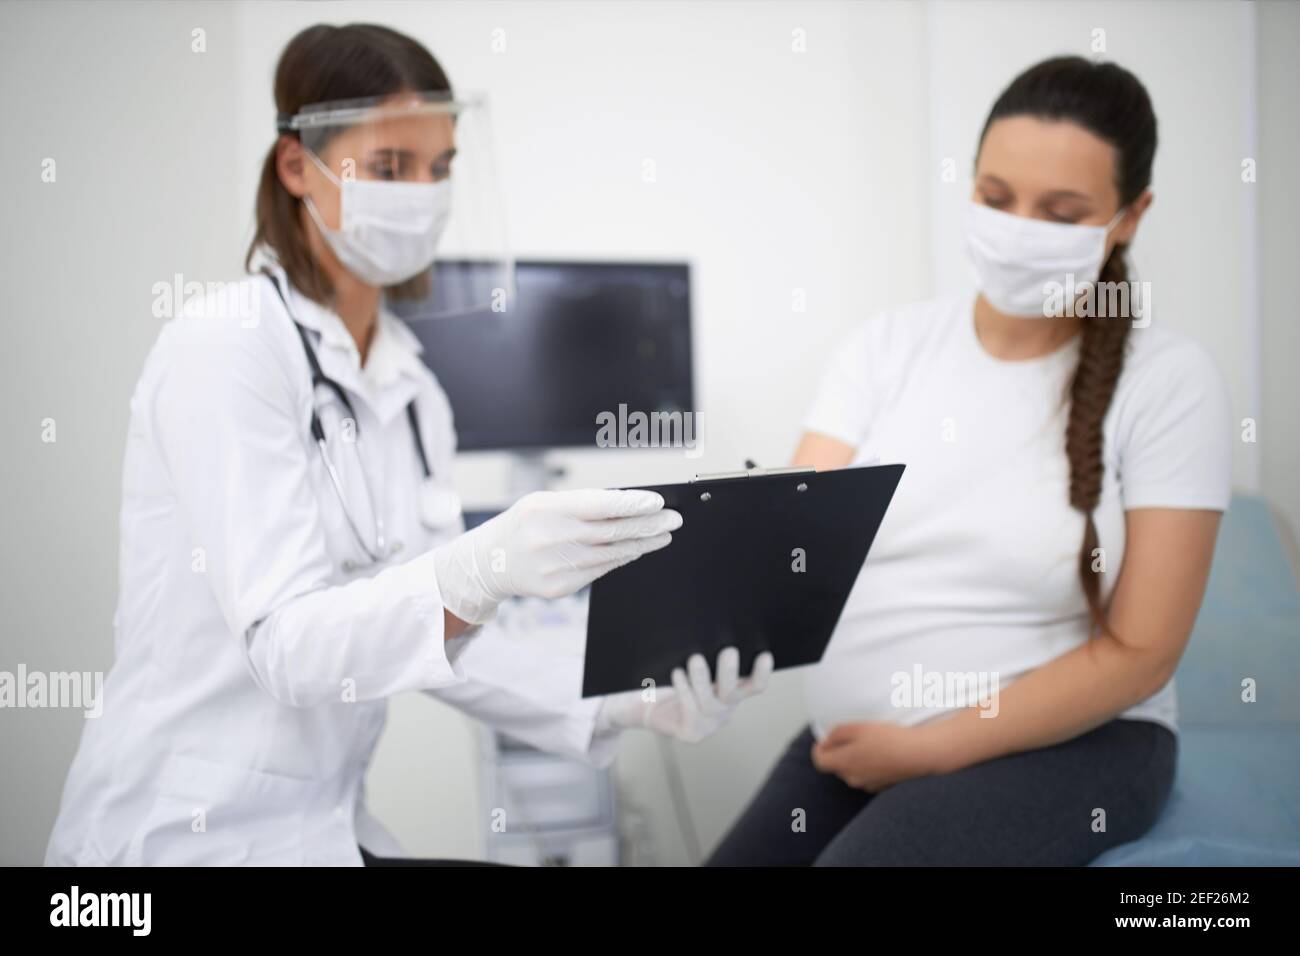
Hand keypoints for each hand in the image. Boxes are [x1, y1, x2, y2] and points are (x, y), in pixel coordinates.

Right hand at [432, 489, 681, 624]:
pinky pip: (601, 570)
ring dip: (643, 544)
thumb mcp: (544, 503)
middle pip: (611, 532)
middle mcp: (550, 539)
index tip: (658, 502)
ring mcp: (555, 567)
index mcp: (545, 509)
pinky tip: (638, 549)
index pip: (598, 505)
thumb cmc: (525, 524)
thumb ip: (583, 503)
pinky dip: (623, 558)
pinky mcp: (560, 588)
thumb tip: (631, 506)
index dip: (631, 504)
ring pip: (612, 554)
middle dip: (648, 525)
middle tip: (673, 519)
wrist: (491, 563)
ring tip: (664, 534)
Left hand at [595, 647, 774, 743]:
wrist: (651, 709)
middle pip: (733, 693)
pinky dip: (683, 689)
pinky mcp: (691, 733)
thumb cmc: (678, 682)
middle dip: (730, 672)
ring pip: (708, 701)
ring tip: (696, 659)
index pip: (755, 686)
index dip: (762, 672)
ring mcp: (709, 724)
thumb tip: (710, 628)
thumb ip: (707, 655)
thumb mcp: (697, 668)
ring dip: (702, 678)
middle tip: (728, 651)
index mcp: (733, 692)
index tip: (765, 655)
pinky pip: (689, 709)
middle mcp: (725, 709)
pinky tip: (677, 673)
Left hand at [811, 721, 943, 791]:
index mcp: (843, 764)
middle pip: (836, 766)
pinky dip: (868, 765)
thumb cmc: (888, 739)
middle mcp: (853, 779)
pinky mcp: (881, 786)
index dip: (819, 749)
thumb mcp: (857, 728)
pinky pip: (867, 775)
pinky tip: (881, 754)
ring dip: (854, 758)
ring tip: (869, 743)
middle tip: (850, 737)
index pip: (820, 761)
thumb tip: (826, 741)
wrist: (918, 754)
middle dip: (838, 752)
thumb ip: (836, 734)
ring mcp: (867, 784)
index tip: (825, 740)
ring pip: (852, 770)